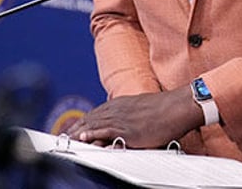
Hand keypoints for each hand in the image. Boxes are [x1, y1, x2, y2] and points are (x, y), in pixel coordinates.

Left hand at [66, 86, 202, 148]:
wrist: (178, 107)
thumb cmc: (167, 109)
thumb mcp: (145, 110)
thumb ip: (132, 117)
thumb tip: (127, 127)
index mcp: (122, 103)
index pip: (97, 112)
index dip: (83, 121)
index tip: (74, 128)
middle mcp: (119, 108)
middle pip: (91, 117)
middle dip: (76, 127)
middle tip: (62, 135)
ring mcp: (122, 118)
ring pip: (94, 123)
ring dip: (78, 131)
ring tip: (66, 138)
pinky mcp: (127, 128)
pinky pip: (105, 130)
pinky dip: (92, 133)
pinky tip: (82, 137)